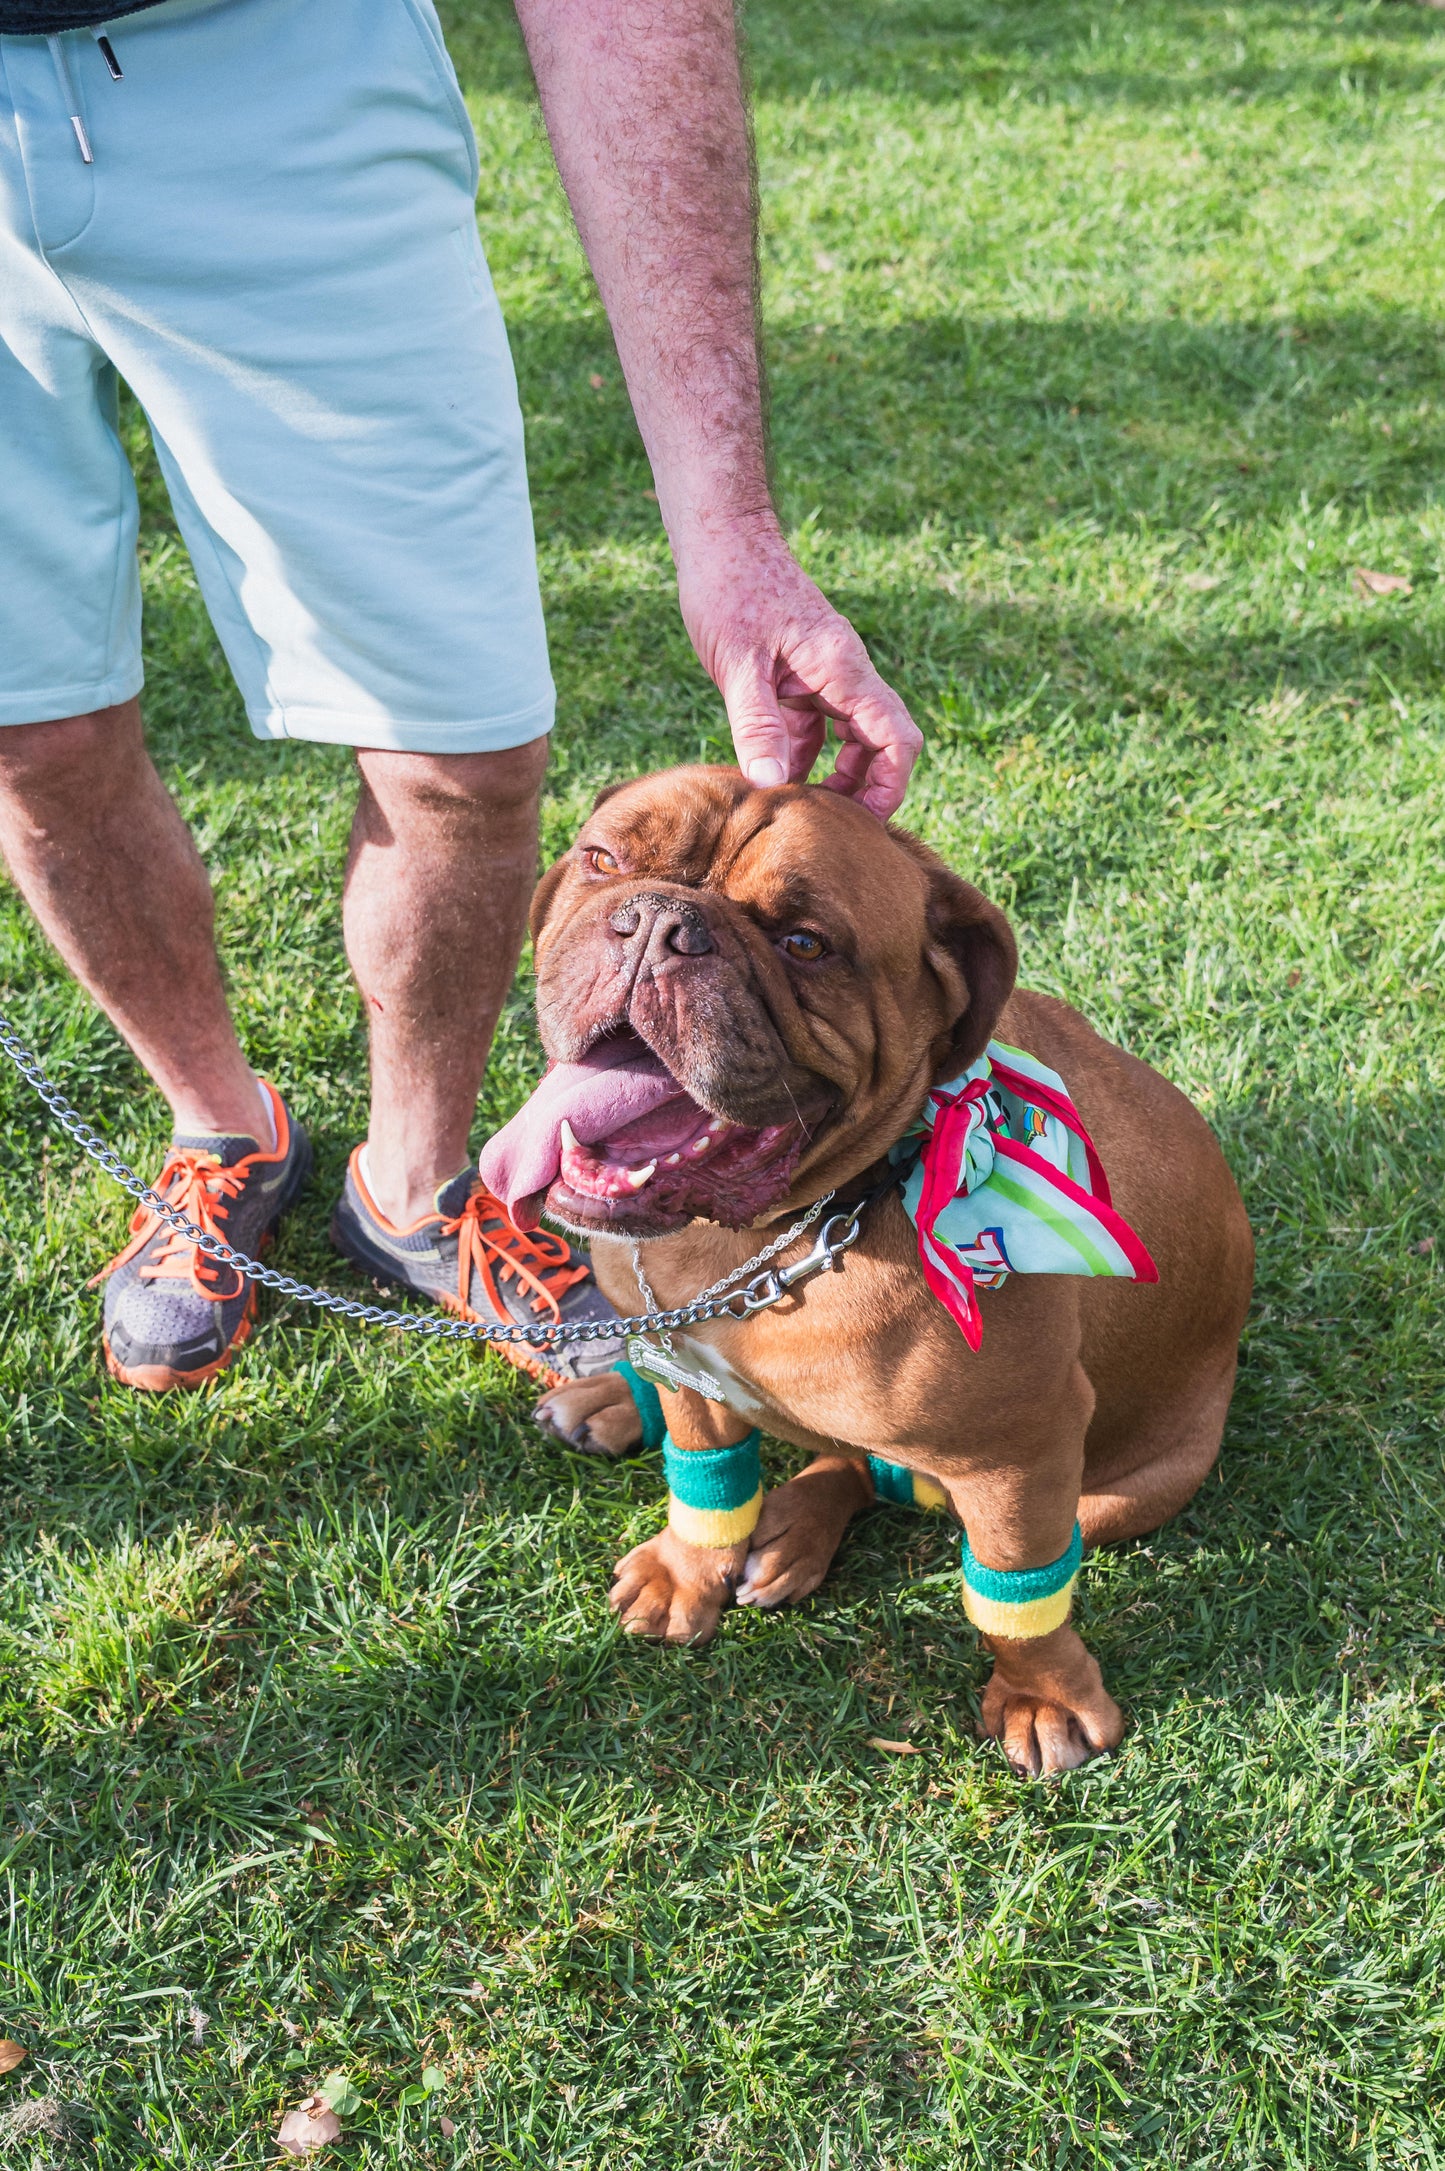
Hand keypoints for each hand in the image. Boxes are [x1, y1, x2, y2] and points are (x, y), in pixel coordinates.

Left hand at [675, 518, 922, 819]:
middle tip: (832, 827)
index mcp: (842, 669)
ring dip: (836, 772)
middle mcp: (844, 671)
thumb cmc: (728, 589)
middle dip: (867, 787)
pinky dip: (805, 751)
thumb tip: (774, 783)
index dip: (891, 786)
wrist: (720, 537)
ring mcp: (825, 671)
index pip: (896, 738)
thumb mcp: (738, 664)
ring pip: (852, 734)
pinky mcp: (801, 671)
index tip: (865, 824)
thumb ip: (757, 724)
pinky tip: (775, 773)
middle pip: (883, 741)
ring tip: (802, 808)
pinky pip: (818, 722)